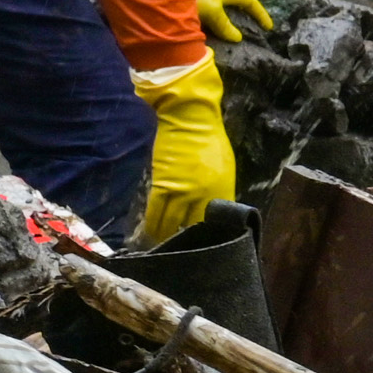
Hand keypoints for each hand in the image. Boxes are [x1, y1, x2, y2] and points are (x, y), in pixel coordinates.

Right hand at [128, 56, 235, 246]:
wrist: (191, 118)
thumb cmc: (209, 140)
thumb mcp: (224, 169)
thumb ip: (218, 193)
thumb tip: (211, 213)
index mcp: (223, 191)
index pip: (216, 226)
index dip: (208, 240)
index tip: (202, 248)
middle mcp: (203, 196)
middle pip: (192, 230)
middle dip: (185, 244)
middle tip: (180, 254)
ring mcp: (181, 192)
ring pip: (169, 226)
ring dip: (164, 239)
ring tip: (161, 248)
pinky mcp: (162, 186)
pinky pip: (154, 214)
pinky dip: (151, 226)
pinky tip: (149, 234)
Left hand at [192, 0, 274, 44]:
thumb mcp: (212, 10)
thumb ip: (225, 24)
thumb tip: (238, 37)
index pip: (249, 1)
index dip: (260, 13)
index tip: (269, 28)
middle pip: (233, 5)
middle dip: (241, 18)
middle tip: (248, 33)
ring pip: (218, 12)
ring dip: (223, 24)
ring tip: (227, 40)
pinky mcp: (189, 4)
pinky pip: (204, 17)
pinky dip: (209, 26)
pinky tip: (206, 37)